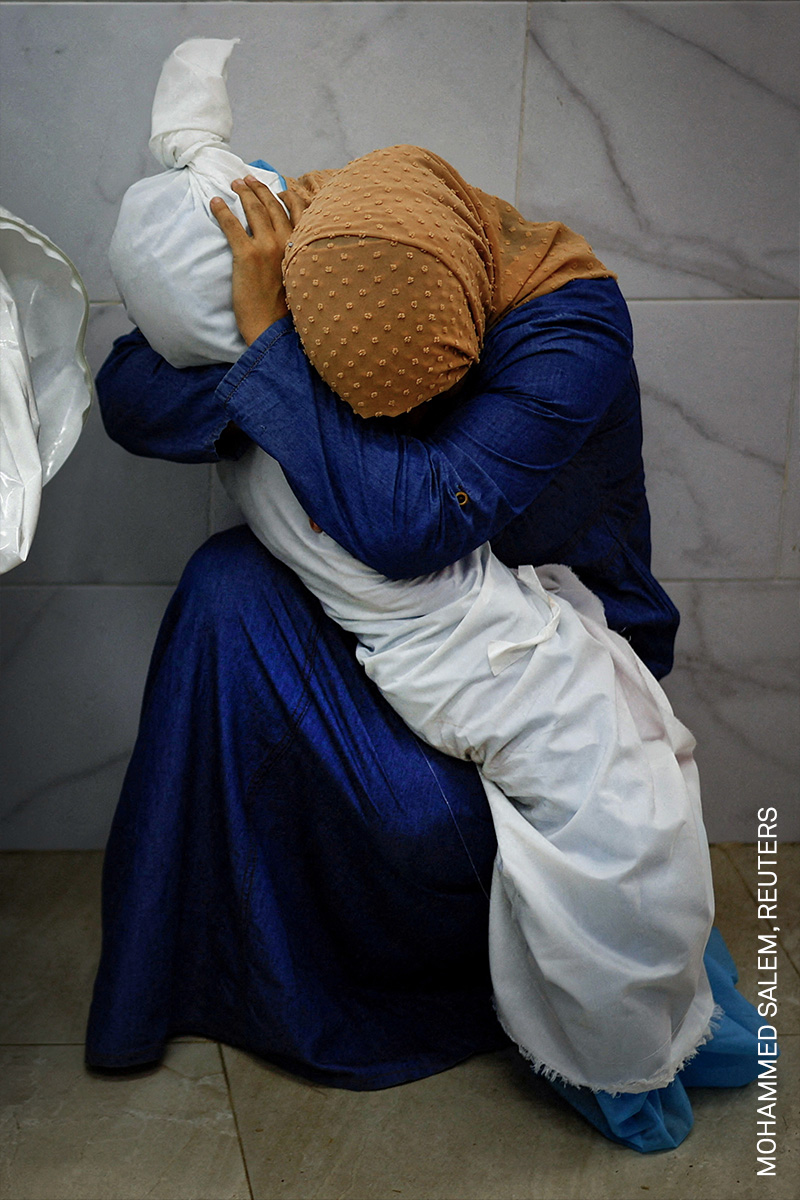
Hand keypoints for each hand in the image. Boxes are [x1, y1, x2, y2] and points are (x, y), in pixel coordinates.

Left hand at [211, 176, 296, 344]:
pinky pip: (231, 225)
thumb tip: (289, 248)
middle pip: (272, 205)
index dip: (287, 196)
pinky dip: (222, 210)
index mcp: (302, 247)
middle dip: (258, 188)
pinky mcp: (246, 255)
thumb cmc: (287, 310)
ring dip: (242, 193)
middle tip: (246, 180)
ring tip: (233, 185)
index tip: (278, 188)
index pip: (300, 211)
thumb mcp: (301, 279)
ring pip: (253, 210)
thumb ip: (298, 258)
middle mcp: (288, 242)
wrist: (272, 328)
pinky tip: (215, 202)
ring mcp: (267, 247)